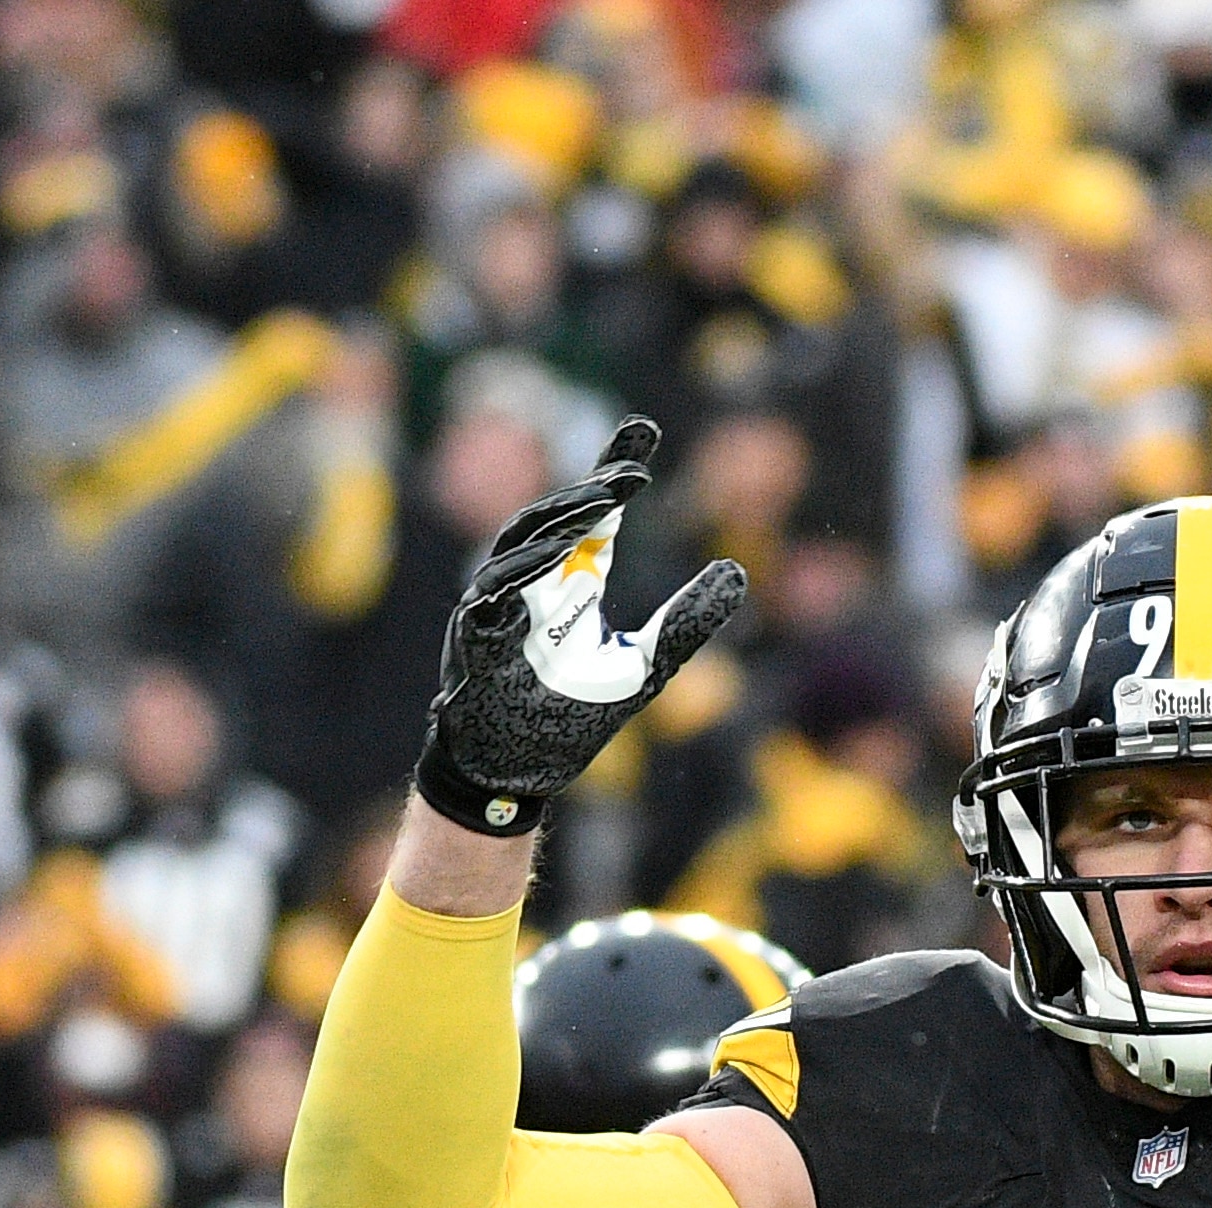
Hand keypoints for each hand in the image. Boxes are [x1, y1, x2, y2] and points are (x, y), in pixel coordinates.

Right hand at [413, 416, 747, 835]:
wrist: (520, 773)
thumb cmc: (570, 716)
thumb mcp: (648, 664)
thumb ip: (686, 619)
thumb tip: (737, 573)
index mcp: (570, 581)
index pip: (595, 515)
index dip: (613, 471)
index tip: (645, 431)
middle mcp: (532, 582)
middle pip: (558, 516)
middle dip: (594, 486)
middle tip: (635, 469)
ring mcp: (498, 604)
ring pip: (521, 542)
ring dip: (562, 518)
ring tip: (605, 499)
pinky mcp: (473, 635)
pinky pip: (493, 592)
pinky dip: (524, 570)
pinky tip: (562, 552)